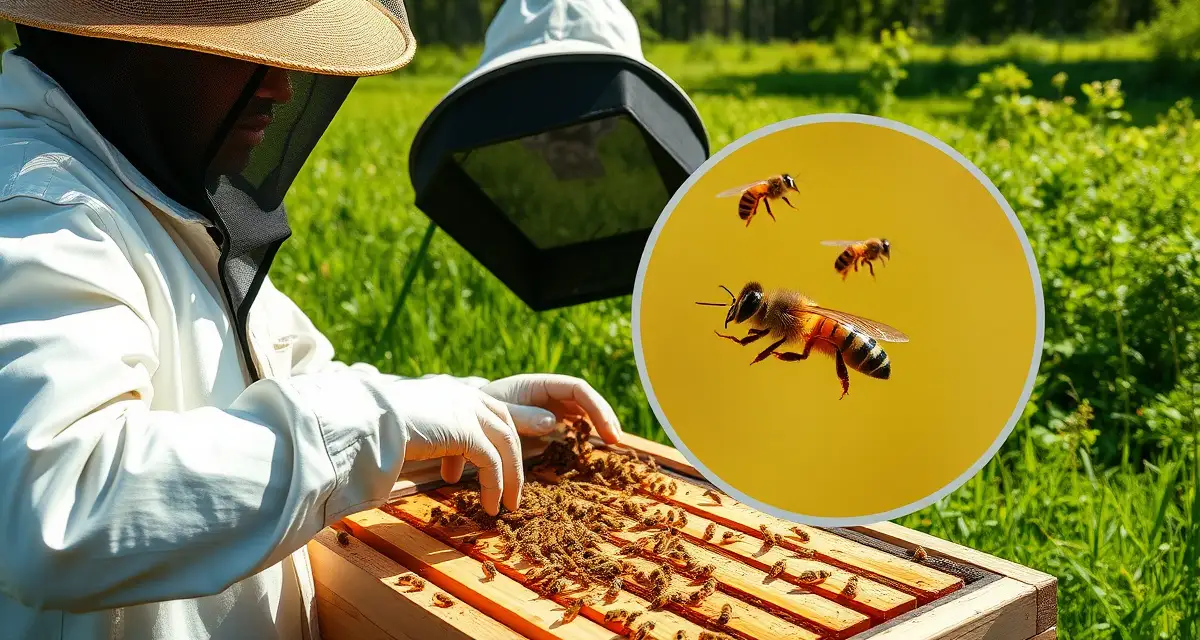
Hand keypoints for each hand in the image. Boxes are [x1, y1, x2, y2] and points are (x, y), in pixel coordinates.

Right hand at [388, 376, 523, 515]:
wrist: (366, 421)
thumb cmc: (376, 424)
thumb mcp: (409, 423)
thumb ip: (427, 429)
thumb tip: (420, 445)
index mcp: (452, 391)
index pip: (489, 412)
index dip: (495, 439)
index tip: (490, 466)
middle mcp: (465, 396)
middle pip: (505, 427)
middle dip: (512, 459)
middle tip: (509, 487)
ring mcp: (469, 411)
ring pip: (505, 446)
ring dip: (511, 478)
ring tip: (507, 504)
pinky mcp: (467, 432)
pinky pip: (491, 463)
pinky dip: (495, 486)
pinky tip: (490, 506)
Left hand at [476, 374, 622, 443]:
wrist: (458, 416)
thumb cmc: (473, 412)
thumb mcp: (495, 414)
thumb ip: (522, 417)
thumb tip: (553, 421)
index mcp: (536, 385)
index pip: (576, 388)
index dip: (596, 406)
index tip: (608, 430)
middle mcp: (545, 393)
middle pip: (583, 398)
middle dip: (603, 415)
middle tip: (616, 440)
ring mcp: (545, 406)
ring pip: (580, 410)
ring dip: (596, 423)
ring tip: (611, 443)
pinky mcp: (541, 420)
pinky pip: (569, 422)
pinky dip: (581, 432)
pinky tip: (589, 447)